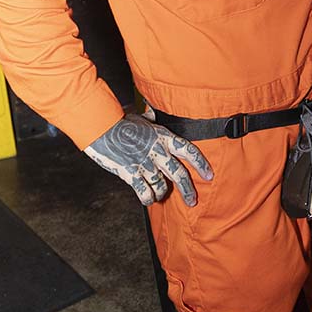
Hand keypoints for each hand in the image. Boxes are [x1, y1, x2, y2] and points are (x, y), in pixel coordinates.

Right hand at [84, 113, 212, 205]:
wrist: (101, 126)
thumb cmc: (121, 121)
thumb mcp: (142, 118)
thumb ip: (152, 119)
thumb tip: (154, 111)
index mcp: (163, 137)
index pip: (189, 151)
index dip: (201, 164)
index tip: (209, 175)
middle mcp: (157, 151)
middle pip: (179, 173)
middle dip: (188, 190)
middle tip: (193, 201)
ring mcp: (144, 163)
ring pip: (161, 185)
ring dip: (162, 193)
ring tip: (160, 195)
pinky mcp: (130, 173)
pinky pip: (144, 191)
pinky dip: (148, 198)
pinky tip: (148, 199)